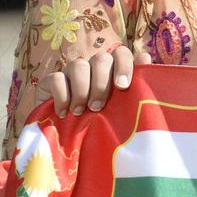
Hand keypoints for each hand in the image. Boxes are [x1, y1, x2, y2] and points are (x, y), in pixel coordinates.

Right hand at [36, 46, 151, 117]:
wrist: (68, 142)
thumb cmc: (102, 123)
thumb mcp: (121, 109)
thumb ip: (135, 86)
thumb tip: (145, 57)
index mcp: (113, 70)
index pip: (122, 54)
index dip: (124, 66)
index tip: (122, 86)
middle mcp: (93, 66)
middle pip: (101, 59)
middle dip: (101, 84)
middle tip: (98, 107)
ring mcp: (71, 72)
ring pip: (78, 65)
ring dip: (82, 90)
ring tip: (81, 111)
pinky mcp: (50, 81)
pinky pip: (56, 78)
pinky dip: (61, 96)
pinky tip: (64, 113)